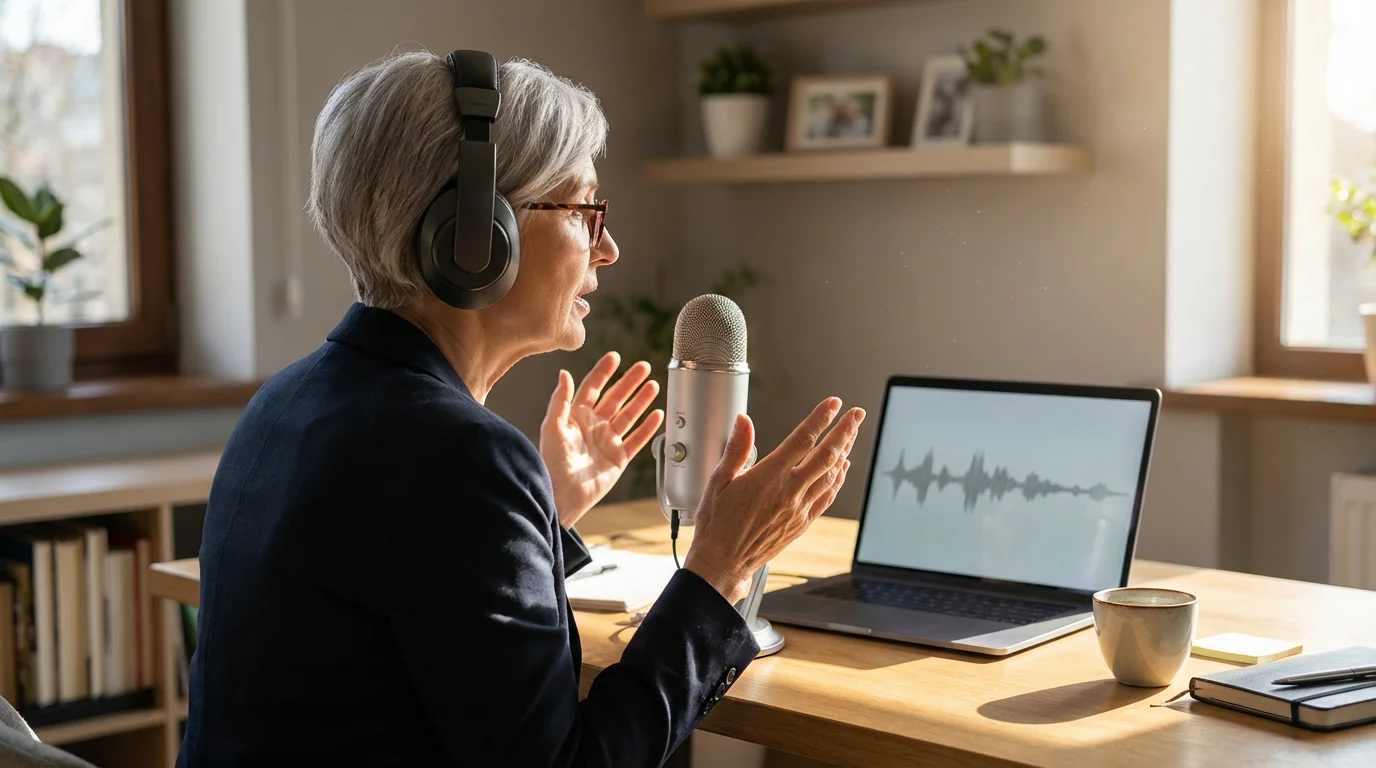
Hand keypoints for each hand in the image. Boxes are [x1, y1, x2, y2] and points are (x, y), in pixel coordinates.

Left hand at [540, 351, 664, 528]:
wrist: (562, 495)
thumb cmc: (552, 463)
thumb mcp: (553, 428)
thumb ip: (560, 400)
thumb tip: (565, 373)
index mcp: (576, 416)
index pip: (592, 388)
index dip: (603, 372)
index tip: (615, 357)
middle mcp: (594, 426)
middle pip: (615, 398)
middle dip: (629, 382)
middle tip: (643, 367)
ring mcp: (607, 441)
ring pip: (628, 415)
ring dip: (641, 400)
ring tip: (653, 385)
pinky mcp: (619, 458)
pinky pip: (637, 439)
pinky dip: (648, 427)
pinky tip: (657, 414)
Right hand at [684, 398, 864, 603]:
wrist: (722, 563)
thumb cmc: (716, 524)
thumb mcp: (718, 480)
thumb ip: (736, 448)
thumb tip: (743, 420)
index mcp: (768, 477)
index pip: (802, 440)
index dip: (821, 419)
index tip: (834, 404)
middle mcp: (789, 492)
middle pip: (826, 455)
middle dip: (845, 431)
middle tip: (857, 414)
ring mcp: (798, 509)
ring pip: (830, 475)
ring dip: (844, 452)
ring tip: (852, 434)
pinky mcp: (801, 524)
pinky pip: (827, 498)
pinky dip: (837, 480)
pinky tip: (842, 469)